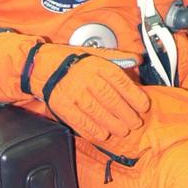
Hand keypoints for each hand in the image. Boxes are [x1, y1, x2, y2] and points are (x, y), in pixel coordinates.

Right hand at [30, 47, 150, 140]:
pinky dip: (93, 130)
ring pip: (97, 112)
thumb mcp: (97, 53)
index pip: (120, 81)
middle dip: (126, 114)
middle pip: (110, 99)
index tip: (144, 106)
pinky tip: (103, 134)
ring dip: (113, 124)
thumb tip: (138, 59)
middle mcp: (86, 78)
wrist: (44, 66)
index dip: (135, 95)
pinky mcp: (62, 105)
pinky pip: (80, 120)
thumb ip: (119, 57)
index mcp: (97, 65)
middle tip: (135, 123)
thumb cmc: (74, 61)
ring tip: (123, 131)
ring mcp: (73, 92)